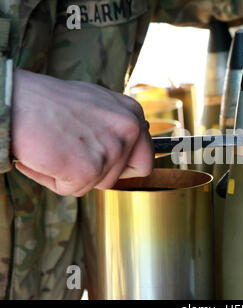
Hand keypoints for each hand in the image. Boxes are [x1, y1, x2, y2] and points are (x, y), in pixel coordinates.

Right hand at [11, 69, 153, 196]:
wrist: (14, 99)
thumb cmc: (47, 101)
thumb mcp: (95, 104)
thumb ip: (115, 125)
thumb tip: (125, 145)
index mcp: (132, 113)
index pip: (145, 157)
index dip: (123, 166)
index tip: (103, 162)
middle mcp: (129, 129)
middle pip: (122, 175)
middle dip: (99, 173)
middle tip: (74, 155)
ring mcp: (111, 149)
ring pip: (96, 183)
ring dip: (73, 175)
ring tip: (54, 148)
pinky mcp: (89, 169)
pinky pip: (72, 189)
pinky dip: (53, 179)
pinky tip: (43, 156)